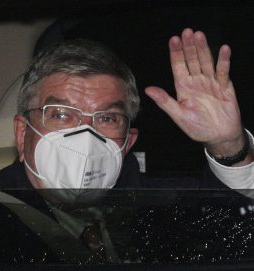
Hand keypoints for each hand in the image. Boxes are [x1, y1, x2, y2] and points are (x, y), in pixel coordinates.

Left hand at [145, 28, 251, 163]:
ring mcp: (210, 83)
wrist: (218, 137)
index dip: (176, 54)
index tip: (173, 40)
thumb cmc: (197, 128)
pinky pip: (223, 72)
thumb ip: (165, 101)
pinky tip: (223, 50)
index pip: (178, 67)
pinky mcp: (224, 87)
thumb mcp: (178, 115)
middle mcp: (196, 83)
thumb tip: (148, 90)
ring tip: (199, 36)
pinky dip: (223, 62)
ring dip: (203, 49)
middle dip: (188, 47)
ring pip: (206, 63)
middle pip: (192, 61)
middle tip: (186, 32)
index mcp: (183, 88)